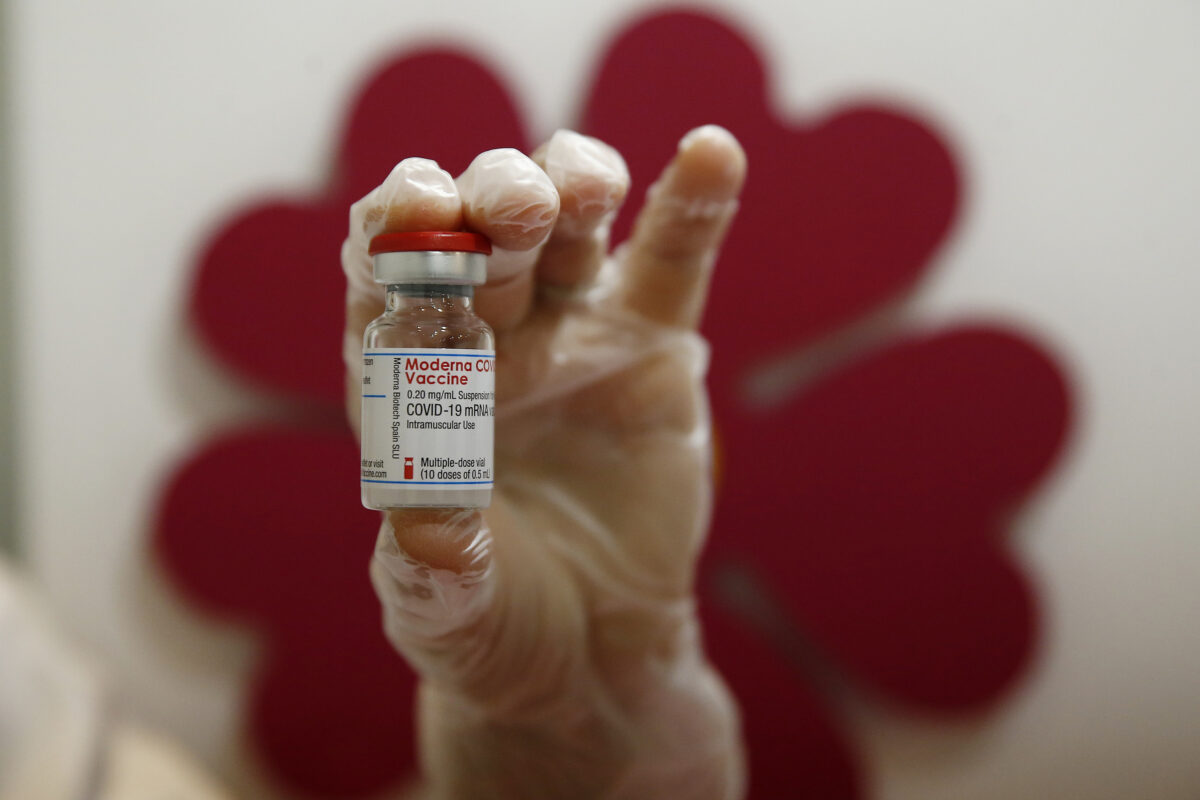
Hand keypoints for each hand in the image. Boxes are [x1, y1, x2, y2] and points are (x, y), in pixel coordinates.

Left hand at [341, 126, 746, 798]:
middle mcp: (485, 331)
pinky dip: (693, 207)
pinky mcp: (652, 344)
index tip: (416, 213)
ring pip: (570, 223)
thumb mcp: (448, 598)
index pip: (387, 275)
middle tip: (513, 214)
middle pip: (482, 230)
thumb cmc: (493, 621)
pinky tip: (713, 154)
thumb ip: (431, 554)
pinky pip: (672, 261)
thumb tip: (421, 511)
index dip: (397, 233)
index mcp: (408, 372)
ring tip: (585, 187)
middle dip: (494, 202)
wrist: (589, 653)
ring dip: (574, 182)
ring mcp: (572, 328)